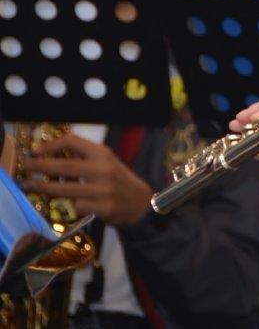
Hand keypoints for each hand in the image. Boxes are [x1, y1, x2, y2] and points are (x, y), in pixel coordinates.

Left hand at [22, 133, 152, 225]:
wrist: (141, 200)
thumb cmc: (118, 179)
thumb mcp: (105, 161)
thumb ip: (83, 158)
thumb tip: (51, 157)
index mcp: (103, 153)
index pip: (72, 141)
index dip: (51, 145)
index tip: (36, 151)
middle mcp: (103, 169)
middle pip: (64, 165)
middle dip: (40, 166)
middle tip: (26, 167)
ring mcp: (103, 189)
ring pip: (65, 189)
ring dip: (44, 187)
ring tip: (30, 185)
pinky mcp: (104, 207)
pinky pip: (76, 206)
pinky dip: (65, 205)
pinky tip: (59, 203)